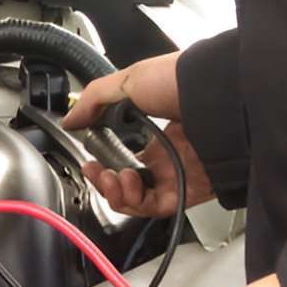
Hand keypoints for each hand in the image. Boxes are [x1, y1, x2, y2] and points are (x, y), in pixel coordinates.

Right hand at [60, 51, 214, 217]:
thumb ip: (94, 100)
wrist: (217, 91)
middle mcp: (168, 155)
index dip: (103, 163)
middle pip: (127, 184)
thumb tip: (70, 119)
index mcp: (156, 131)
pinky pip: (153, 207)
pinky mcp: (188, 189)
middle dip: (104, 181)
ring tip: (112, 177)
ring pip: (137, 200)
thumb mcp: (128, 80)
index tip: (89, 158)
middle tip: (95, 171)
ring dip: (115, 193)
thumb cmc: (181, 80)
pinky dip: (133, 200)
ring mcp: (178, 173)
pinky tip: (126, 182)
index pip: (124, 158)